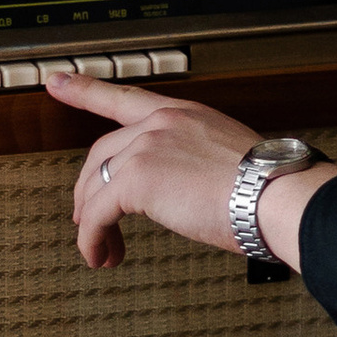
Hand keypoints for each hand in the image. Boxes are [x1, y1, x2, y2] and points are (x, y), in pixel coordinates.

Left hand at [45, 72, 336, 271]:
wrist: (279, 198)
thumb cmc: (270, 190)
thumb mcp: (231, 159)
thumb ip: (197, 163)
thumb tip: (191, 192)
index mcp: (185, 114)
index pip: (124, 97)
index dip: (86, 90)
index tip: (58, 81)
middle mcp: (161, 122)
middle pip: (101, 152)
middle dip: (87, 189)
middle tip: (88, 217)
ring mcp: (146, 146)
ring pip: (94, 184)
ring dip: (92, 221)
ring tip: (101, 247)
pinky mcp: (135, 179)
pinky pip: (96, 213)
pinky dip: (92, 239)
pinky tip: (101, 255)